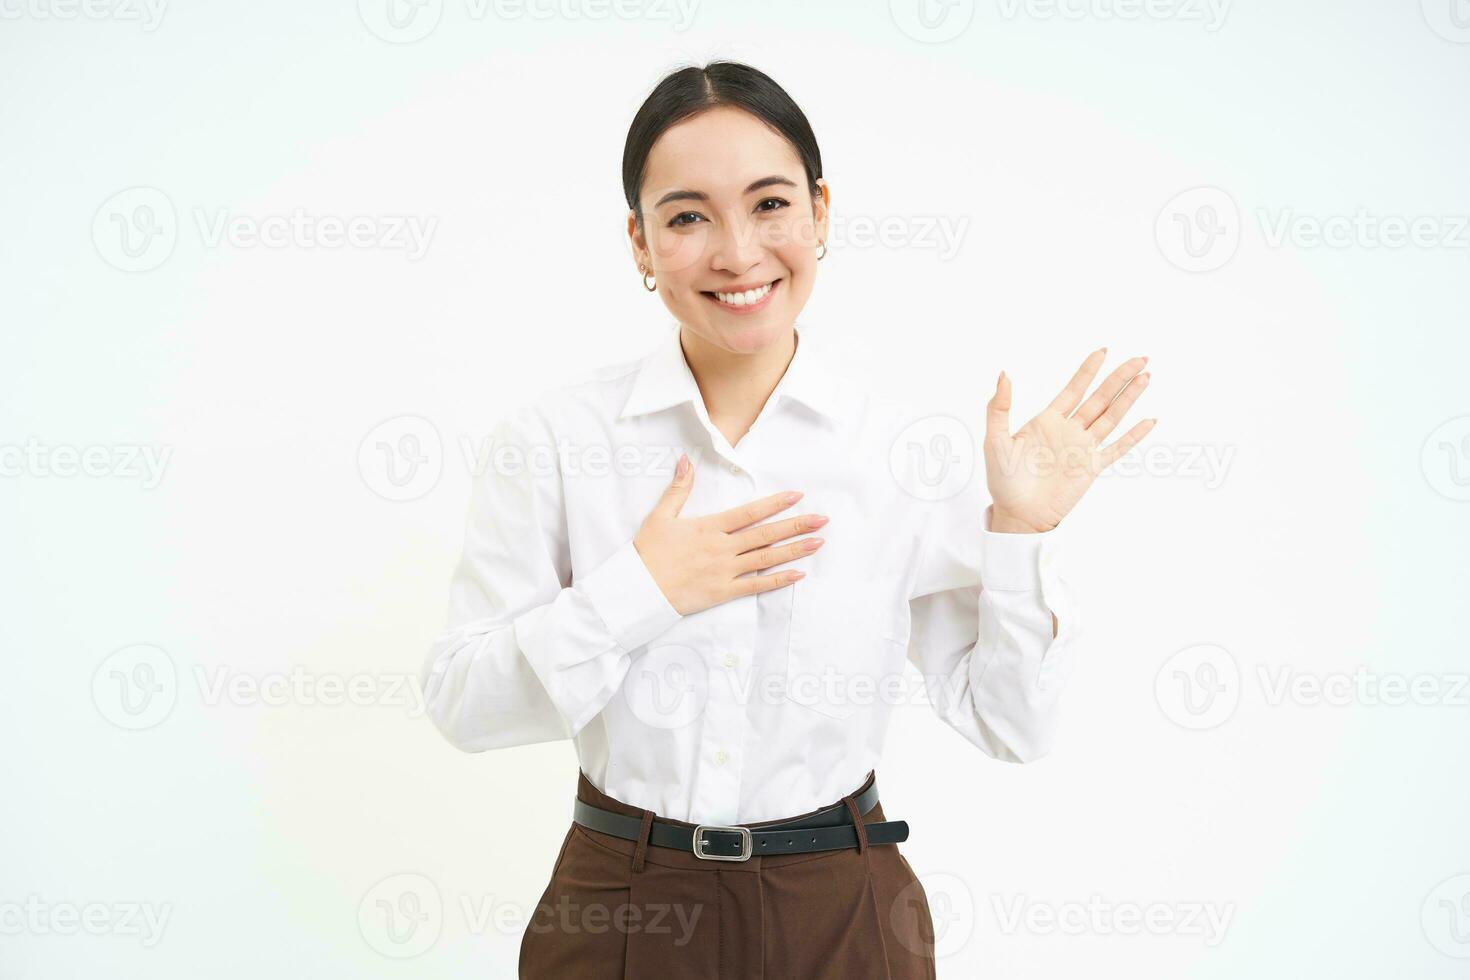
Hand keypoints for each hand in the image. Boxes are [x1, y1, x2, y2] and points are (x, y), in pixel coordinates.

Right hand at [634, 453, 827, 614]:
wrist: (638, 590)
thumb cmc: (648, 553)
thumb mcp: (660, 516)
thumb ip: (678, 488)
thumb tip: (686, 459)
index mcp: (709, 527)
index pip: (749, 513)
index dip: (775, 504)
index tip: (797, 496)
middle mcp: (722, 548)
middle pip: (765, 534)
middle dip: (796, 525)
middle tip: (822, 519)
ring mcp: (725, 571)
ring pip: (766, 558)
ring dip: (794, 550)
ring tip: (818, 542)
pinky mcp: (723, 592)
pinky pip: (756, 586)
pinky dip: (778, 580)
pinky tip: (798, 574)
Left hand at [984, 348, 1156, 532]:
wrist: (1018, 514)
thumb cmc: (1004, 481)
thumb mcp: (995, 439)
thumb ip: (999, 407)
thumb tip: (1004, 375)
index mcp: (1047, 421)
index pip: (1073, 389)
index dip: (1088, 370)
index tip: (1103, 351)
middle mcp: (1069, 431)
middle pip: (1100, 398)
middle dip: (1119, 377)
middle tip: (1139, 358)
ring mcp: (1083, 449)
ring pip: (1112, 417)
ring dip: (1129, 398)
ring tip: (1146, 377)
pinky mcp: (1092, 468)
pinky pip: (1117, 449)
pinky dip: (1134, 435)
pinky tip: (1149, 421)